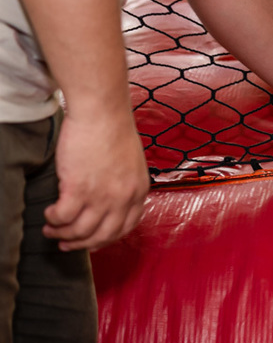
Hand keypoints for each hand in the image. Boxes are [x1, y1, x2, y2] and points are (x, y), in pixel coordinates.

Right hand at [44, 110, 148, 251]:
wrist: (102, 112)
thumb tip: (110, 199)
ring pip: (80, 231)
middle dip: (82, 244)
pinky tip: (49, 214)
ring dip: (62, 234)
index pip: (127, 226)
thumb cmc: (113, 130)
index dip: (107, 238)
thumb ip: (125, 183)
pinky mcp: (79, 188)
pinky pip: (63, 217)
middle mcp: (124, 197)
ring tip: (51, 229)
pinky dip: (54, 219)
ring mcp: (102, 195)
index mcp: (139, 189)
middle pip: (103, 235)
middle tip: (66, 244)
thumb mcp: (132, 162)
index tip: (93, 241)